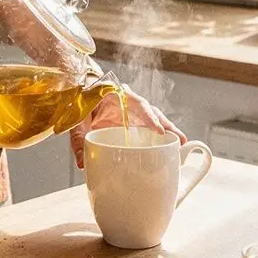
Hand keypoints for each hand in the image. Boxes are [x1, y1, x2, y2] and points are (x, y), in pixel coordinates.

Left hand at [69, 83, 185, 170]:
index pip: (137, 103)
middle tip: (180, 140)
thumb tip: (82, 163)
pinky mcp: (131, 121)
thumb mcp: (76, 120)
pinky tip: (166, 146)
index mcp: (116, 95)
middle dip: (167, 126)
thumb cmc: (78, 103)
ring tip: (181, 144)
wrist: (77, 94)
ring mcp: (131, 111)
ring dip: (167, 130)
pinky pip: (146, 127)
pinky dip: (157, 135)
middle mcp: (128, 102)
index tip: (159, 131)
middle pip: (151, 111)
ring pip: (153, 118)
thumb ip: (78, 140)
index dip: (149, 117)